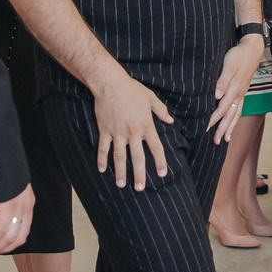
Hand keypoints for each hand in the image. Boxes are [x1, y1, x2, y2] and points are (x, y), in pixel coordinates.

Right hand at [0, 185, 36, 254]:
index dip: (9, 245)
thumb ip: (2, 207)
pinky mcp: (8, 205)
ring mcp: (18, 207)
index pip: (23, 233)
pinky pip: (0, 231)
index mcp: (26, 204)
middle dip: (0, 249)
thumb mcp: (4, 193)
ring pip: (9, 239)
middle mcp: (26, 207)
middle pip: (18, 240)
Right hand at [90, 69, 173, 190]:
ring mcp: (117, 133)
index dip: (160, 162)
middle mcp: (133, 132)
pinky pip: (103, 148)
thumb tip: (171, 120)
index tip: (163, 174)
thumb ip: (161, 111)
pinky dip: (101, 159)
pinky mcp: (105, 130)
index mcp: (146, 125)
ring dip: (120, 172)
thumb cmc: (132, 89)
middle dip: (139, 174)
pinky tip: (101, 169)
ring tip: (120, 185)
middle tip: (140, 188)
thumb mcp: (150, 98)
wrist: (110, 83)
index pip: (156, 148)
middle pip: (138, 158)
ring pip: (119, 157)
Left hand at [207, 34, 262, 142]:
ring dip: (230, 127)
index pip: (222, 108)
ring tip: (226, 139)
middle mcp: (239, 94)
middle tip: (216, 142)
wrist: (252, 49)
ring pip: (236, 114)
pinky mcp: (243, 91)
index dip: (214, 119)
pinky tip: (232, 123)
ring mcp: (242, 94)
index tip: (206, 128)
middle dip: (223, 129)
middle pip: (230, 115)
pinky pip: (239, 109)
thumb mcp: (229, 65)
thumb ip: (223, 81)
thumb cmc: (238, 55)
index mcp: (234, 89)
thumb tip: (217, 96)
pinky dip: (236, 119)